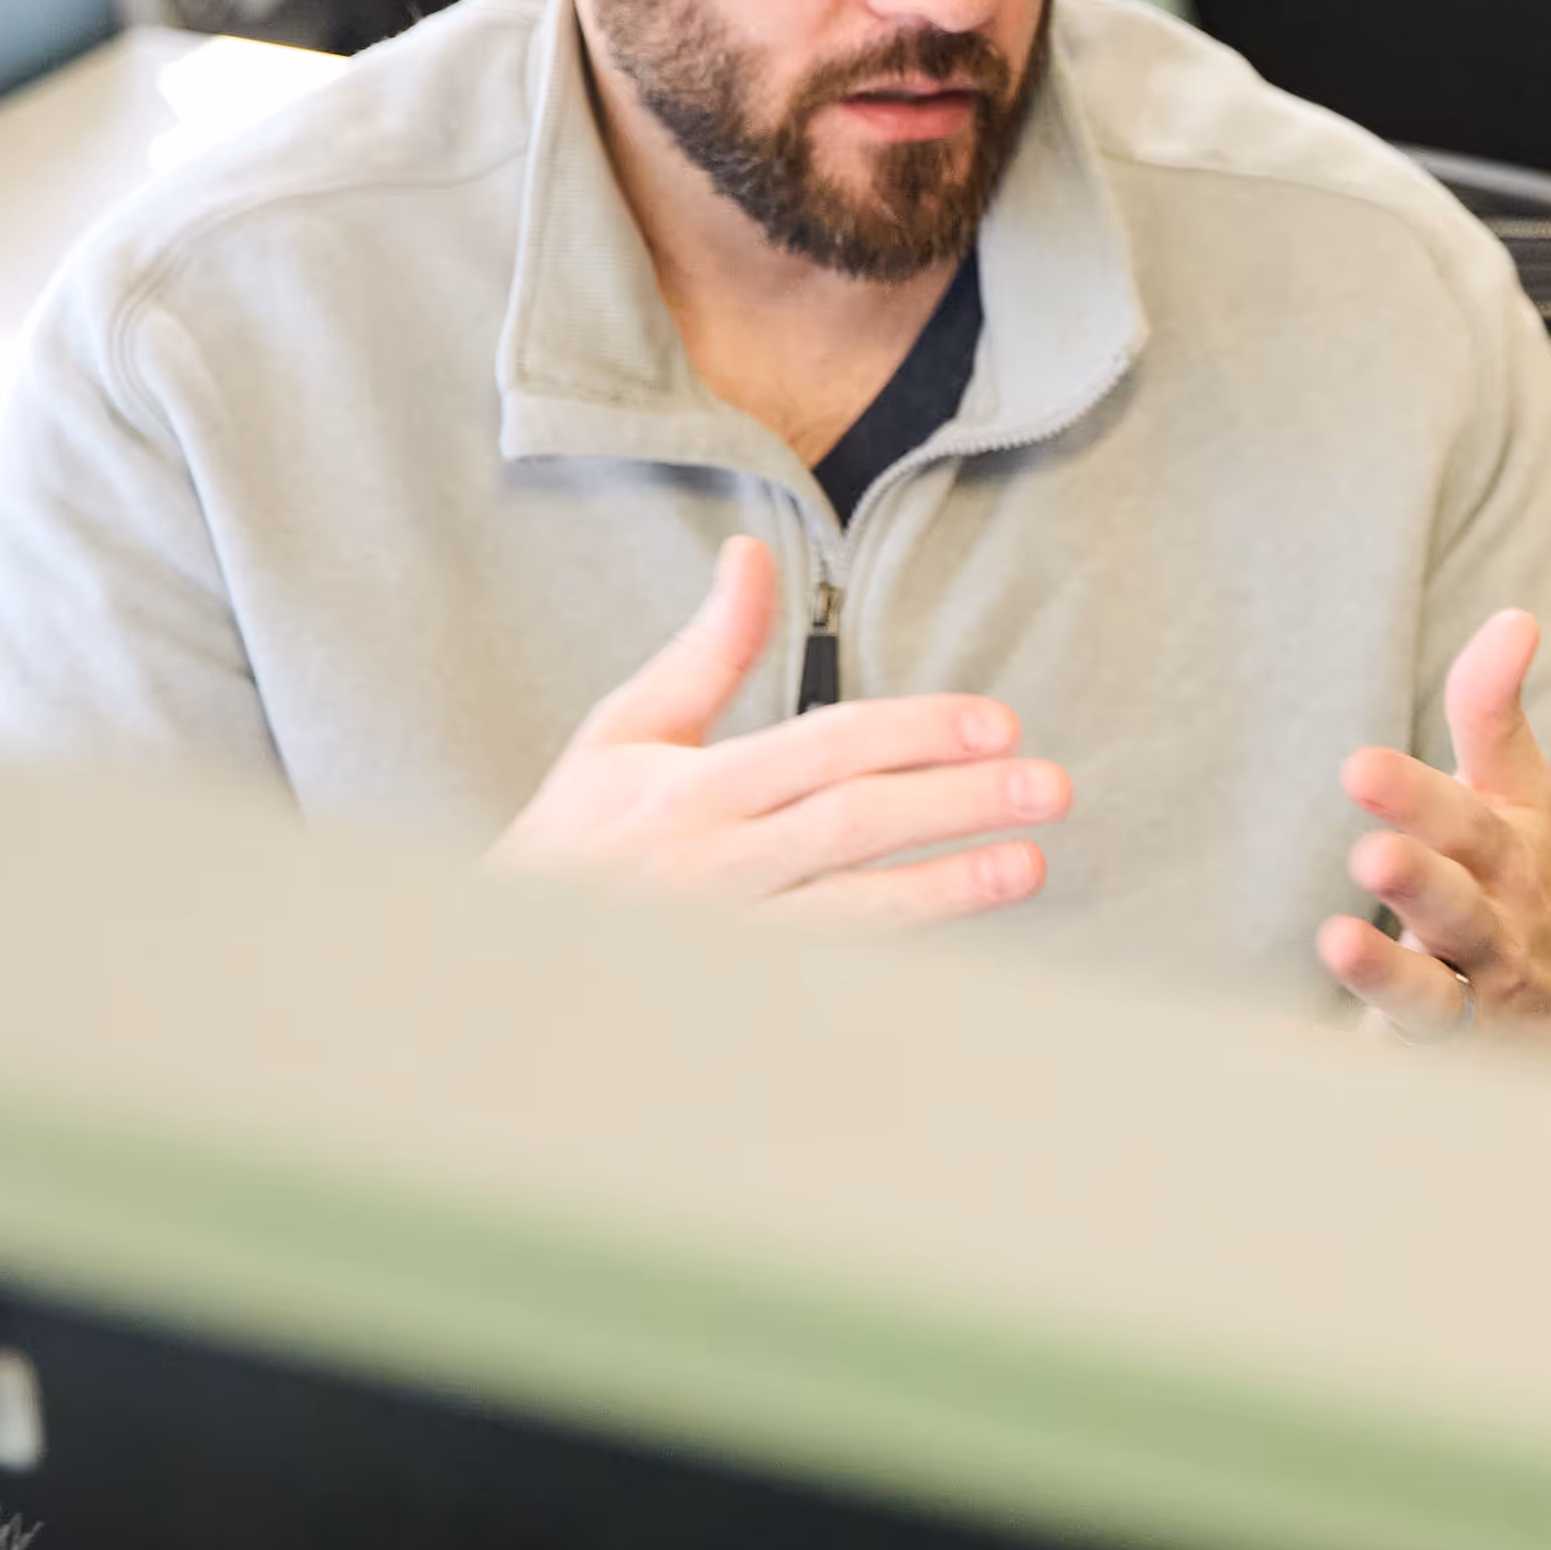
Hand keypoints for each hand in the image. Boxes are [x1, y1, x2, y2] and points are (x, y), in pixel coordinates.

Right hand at [494, 536, 1068, 925]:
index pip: (825, 749)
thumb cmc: (573, 835)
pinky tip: (973, 940)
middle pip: (854, 825)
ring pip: (854, 912)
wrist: (502, 963)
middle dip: (957, 804)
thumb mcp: (625, 731)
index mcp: (691, 790)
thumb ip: (709, 650)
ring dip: (949, 890)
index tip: (996, 724)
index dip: (916, 731)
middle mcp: (714, 864)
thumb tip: (753, 553)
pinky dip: (902, 955)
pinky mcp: (741, 996)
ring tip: (1029, 866)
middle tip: (1048, 786)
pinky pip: (835, 973)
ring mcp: (729, 939)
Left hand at [1318, 609, 1550, 1049]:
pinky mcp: (1435, 1065)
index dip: (1420, 797)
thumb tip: (1514, 617)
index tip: (1358, 768)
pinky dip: (1335, 1067)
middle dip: (1422, 884)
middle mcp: (1498, 935)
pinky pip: (1387, 1072)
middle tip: (1370, 854)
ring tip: (1335, 941)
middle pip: (1464, 912)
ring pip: (1435, 999)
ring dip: (1388, 974)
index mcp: (1510, 860)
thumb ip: (1493, 712)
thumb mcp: (1520, 799)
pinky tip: (1276, 1048)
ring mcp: (1471, 1008)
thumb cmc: (1523, 883)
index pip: (1471, 823)